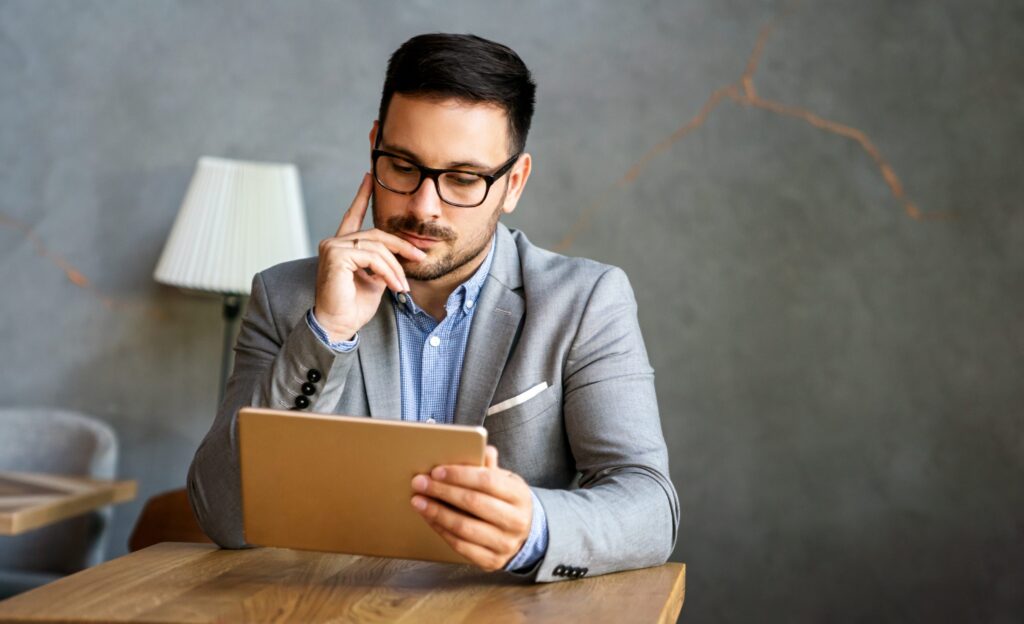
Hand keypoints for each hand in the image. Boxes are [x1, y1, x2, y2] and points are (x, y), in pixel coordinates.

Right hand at [314, 173, 425, 340]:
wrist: (339, 325)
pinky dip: (388, 271)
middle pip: (377, 234)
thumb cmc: (354, 307)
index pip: (352, 215)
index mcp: (343, 246)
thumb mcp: (376, 280)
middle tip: (420, 257)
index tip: (369, 178)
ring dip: (396, 267)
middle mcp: (335, 243)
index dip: (361, 196)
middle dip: (402, 246)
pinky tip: (394, 286)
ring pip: (378, 247)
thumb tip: (402, 254)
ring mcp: (333, 247)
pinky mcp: (336, 255)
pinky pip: (372, 257)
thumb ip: (383, 262)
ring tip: (403, 286)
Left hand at [410, 446, 533, 570]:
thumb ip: (489, 466)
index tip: (436, 471)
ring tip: (418, 501)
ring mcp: (504, 544)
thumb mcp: (505, 481)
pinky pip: (460, 546)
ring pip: (464, 527)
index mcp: (519, 495)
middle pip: (473, 503)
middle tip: (420, 483)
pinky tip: (429, 518)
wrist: (524, 535)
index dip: (459, 475)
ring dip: (436, 512)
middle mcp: (515, 521)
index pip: (487, 481)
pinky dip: (441, 530)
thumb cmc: (507, 501)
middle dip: (442, 491)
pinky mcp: (492, 561)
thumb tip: (477, 446)